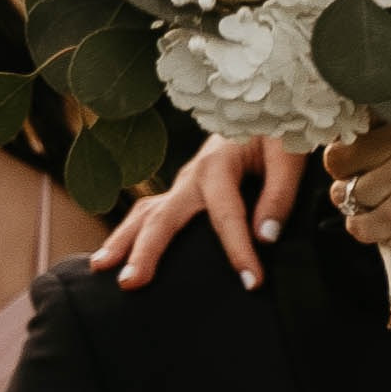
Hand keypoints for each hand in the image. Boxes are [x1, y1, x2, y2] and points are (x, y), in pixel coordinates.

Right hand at [100, 129, 306, 289]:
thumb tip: (264, 237)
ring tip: (101, 268)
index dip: (239, 251)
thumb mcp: (289, 157)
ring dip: (122, 241)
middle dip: (146, 252)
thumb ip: (279, 196)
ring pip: (145, 214)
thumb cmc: (278, 131)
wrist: (263, 108)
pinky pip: (152, 213)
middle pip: (162, 216)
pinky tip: (119, 256)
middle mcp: (193, 176)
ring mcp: (183, 184)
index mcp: (219, 165)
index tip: (251, 282)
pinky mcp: (183, 191)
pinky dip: (132, 234)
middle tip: (130, 284)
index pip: (226, 216)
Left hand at [319, 100, 390, 304]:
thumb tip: (342, 136)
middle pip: (339, 158)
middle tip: (389, 188)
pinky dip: (375, 231)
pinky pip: (356, 225)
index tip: (369, 156)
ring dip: (368, 207)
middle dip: (353, 176)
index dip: (355, 143)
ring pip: (346, 195)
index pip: (355, 120)